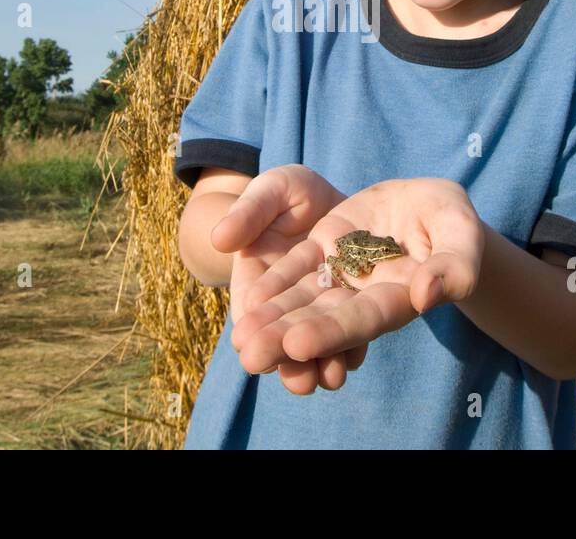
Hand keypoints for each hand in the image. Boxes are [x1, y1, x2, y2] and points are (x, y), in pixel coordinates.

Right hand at [208, 164, 365, 382]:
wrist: (329, 197)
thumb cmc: (286, 192)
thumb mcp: (269, 192)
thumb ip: (248, 213)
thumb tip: (220, 239)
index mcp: (258, 281)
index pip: (252, 311)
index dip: (253, 329)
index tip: (251, 347)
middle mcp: (289, 302)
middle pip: (287, 336)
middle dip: (291, 361)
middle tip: (299, 382)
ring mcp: (322, 305)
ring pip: (320, 341)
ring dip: (324, 362)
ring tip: (330, 377)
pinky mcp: (353, 302)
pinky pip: (351, 328)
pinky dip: (352, 346)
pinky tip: (355, 358)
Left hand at [232, 177, 485, 393]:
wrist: (431, 199)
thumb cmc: (454, 218)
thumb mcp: (462, 232)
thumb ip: (456, 266)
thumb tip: (426, 296)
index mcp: (402, 297)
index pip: (364, 319)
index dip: (332, 333)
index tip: (297, 345)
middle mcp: (366, 294)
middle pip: (325, 319)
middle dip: (288, 338)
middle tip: (251, 357)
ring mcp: (343, 272)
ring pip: (305, 299)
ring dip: (273, 319)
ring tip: (241, 340)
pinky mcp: (327, 247)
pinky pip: (299, 268)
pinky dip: (276, 284)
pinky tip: (250, 302)